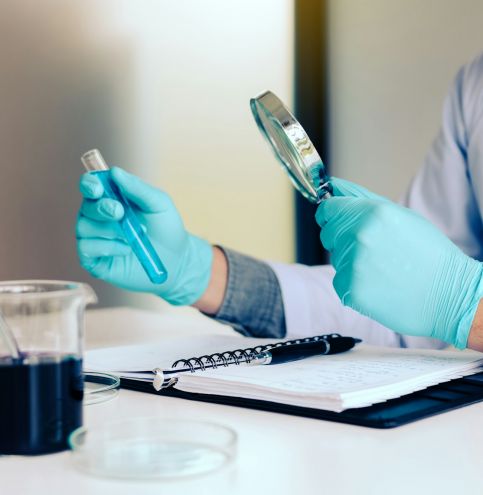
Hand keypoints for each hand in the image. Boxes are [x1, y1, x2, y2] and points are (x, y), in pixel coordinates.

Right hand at [76, 167, 212, 304]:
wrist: (176, 260)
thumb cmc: (167, 228)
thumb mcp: (159, 204)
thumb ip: (138, 188)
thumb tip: (115, 172)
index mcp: (110, 198)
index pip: (90, 186)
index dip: (89, 184)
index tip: (98, 189)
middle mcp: (97, 217)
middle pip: (86, 206)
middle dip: (102, 208)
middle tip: (121, 213)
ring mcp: (94, 239)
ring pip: (84, 227)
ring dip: (110, 230)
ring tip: (133, 237)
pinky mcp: (93, 260)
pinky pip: (87, 248)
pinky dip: (108, 247)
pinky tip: (126, 250)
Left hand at [315, 178, 482, 347]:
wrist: (449, 296)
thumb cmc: (428, 254)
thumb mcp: (400, 216)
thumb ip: (361, 199)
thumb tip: (332, 187)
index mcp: (371, 213)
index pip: (328, 209)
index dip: (331, 215)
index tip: (335, 221)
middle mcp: (358, 236)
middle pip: (328, 234)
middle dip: (342, 239)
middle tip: (373, 250)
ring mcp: (353, 264)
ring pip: (336, 259)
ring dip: (351, 263)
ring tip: (382, 269)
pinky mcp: (351, 290)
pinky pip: (340, 282)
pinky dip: (354, 284)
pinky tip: (378, 285)